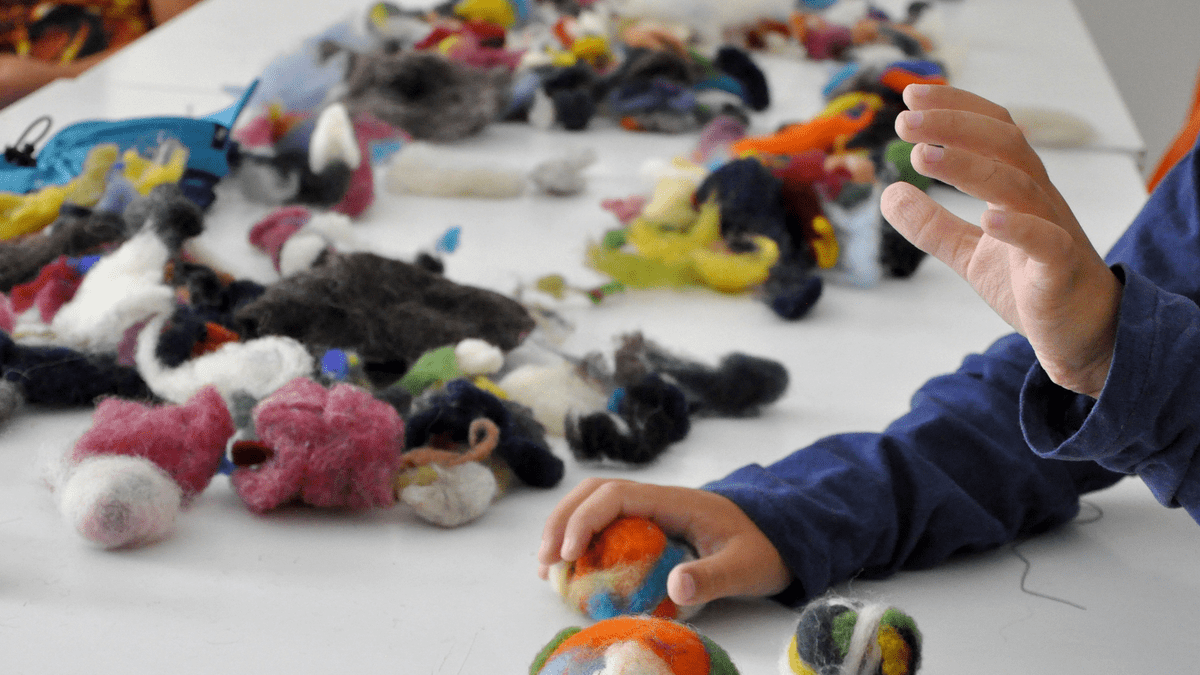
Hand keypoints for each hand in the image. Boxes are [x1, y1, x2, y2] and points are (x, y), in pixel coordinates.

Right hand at [537, 478, 791, 605]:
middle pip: (594, 492)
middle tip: (545, 561)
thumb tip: (675, 587)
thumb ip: (712, 577)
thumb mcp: (745, 568)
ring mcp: (653, 510)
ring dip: (566, 527)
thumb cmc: (764, 548)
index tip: (566, 554)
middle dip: (562, 521)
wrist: (784, 534)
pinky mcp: (652, 525)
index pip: (615, 496)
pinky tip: (572, 567)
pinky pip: (608, 523)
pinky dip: (583, 539)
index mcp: (675, 500)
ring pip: (595, 503)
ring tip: (548, 566)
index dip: (584, 520)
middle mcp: (658, 498)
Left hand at [880, 85, 1120, 397]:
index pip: (994, 130)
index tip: (911, 95)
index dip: (957, 108)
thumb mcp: (971, 253)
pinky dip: (1018, 228)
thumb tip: (888, 193)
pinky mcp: (1062, 270)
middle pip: (1004, 145)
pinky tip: (986, 219)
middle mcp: (1039, 199)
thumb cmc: (1032, 284)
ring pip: (1017, 186)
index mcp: (1020, 187)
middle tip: (903, 122)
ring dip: (969, 166)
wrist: (1083, 335)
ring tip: (923, 157)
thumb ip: (931, 225)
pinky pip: (1046, 242)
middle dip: (954, 127)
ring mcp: (1054, 231)